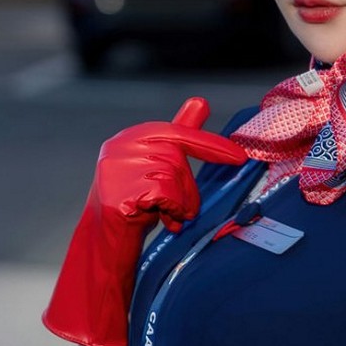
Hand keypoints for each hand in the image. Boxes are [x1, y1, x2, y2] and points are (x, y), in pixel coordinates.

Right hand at [42, 97, 248, 345]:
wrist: (105, 243)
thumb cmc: (137, 205)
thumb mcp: (157, 167)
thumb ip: (178, 135)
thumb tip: (200, 101)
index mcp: (129, 138)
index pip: (177, 133)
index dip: (210, 146)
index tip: (239, 156)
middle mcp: (119, 148)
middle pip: (177, 160)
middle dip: (187, 189)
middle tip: (175, 209)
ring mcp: (116, 170)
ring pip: (173, 179)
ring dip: (178, 204)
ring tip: (161, 214)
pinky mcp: (119, 194)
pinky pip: (165, 196)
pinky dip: (169, 212)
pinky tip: (156, 219)